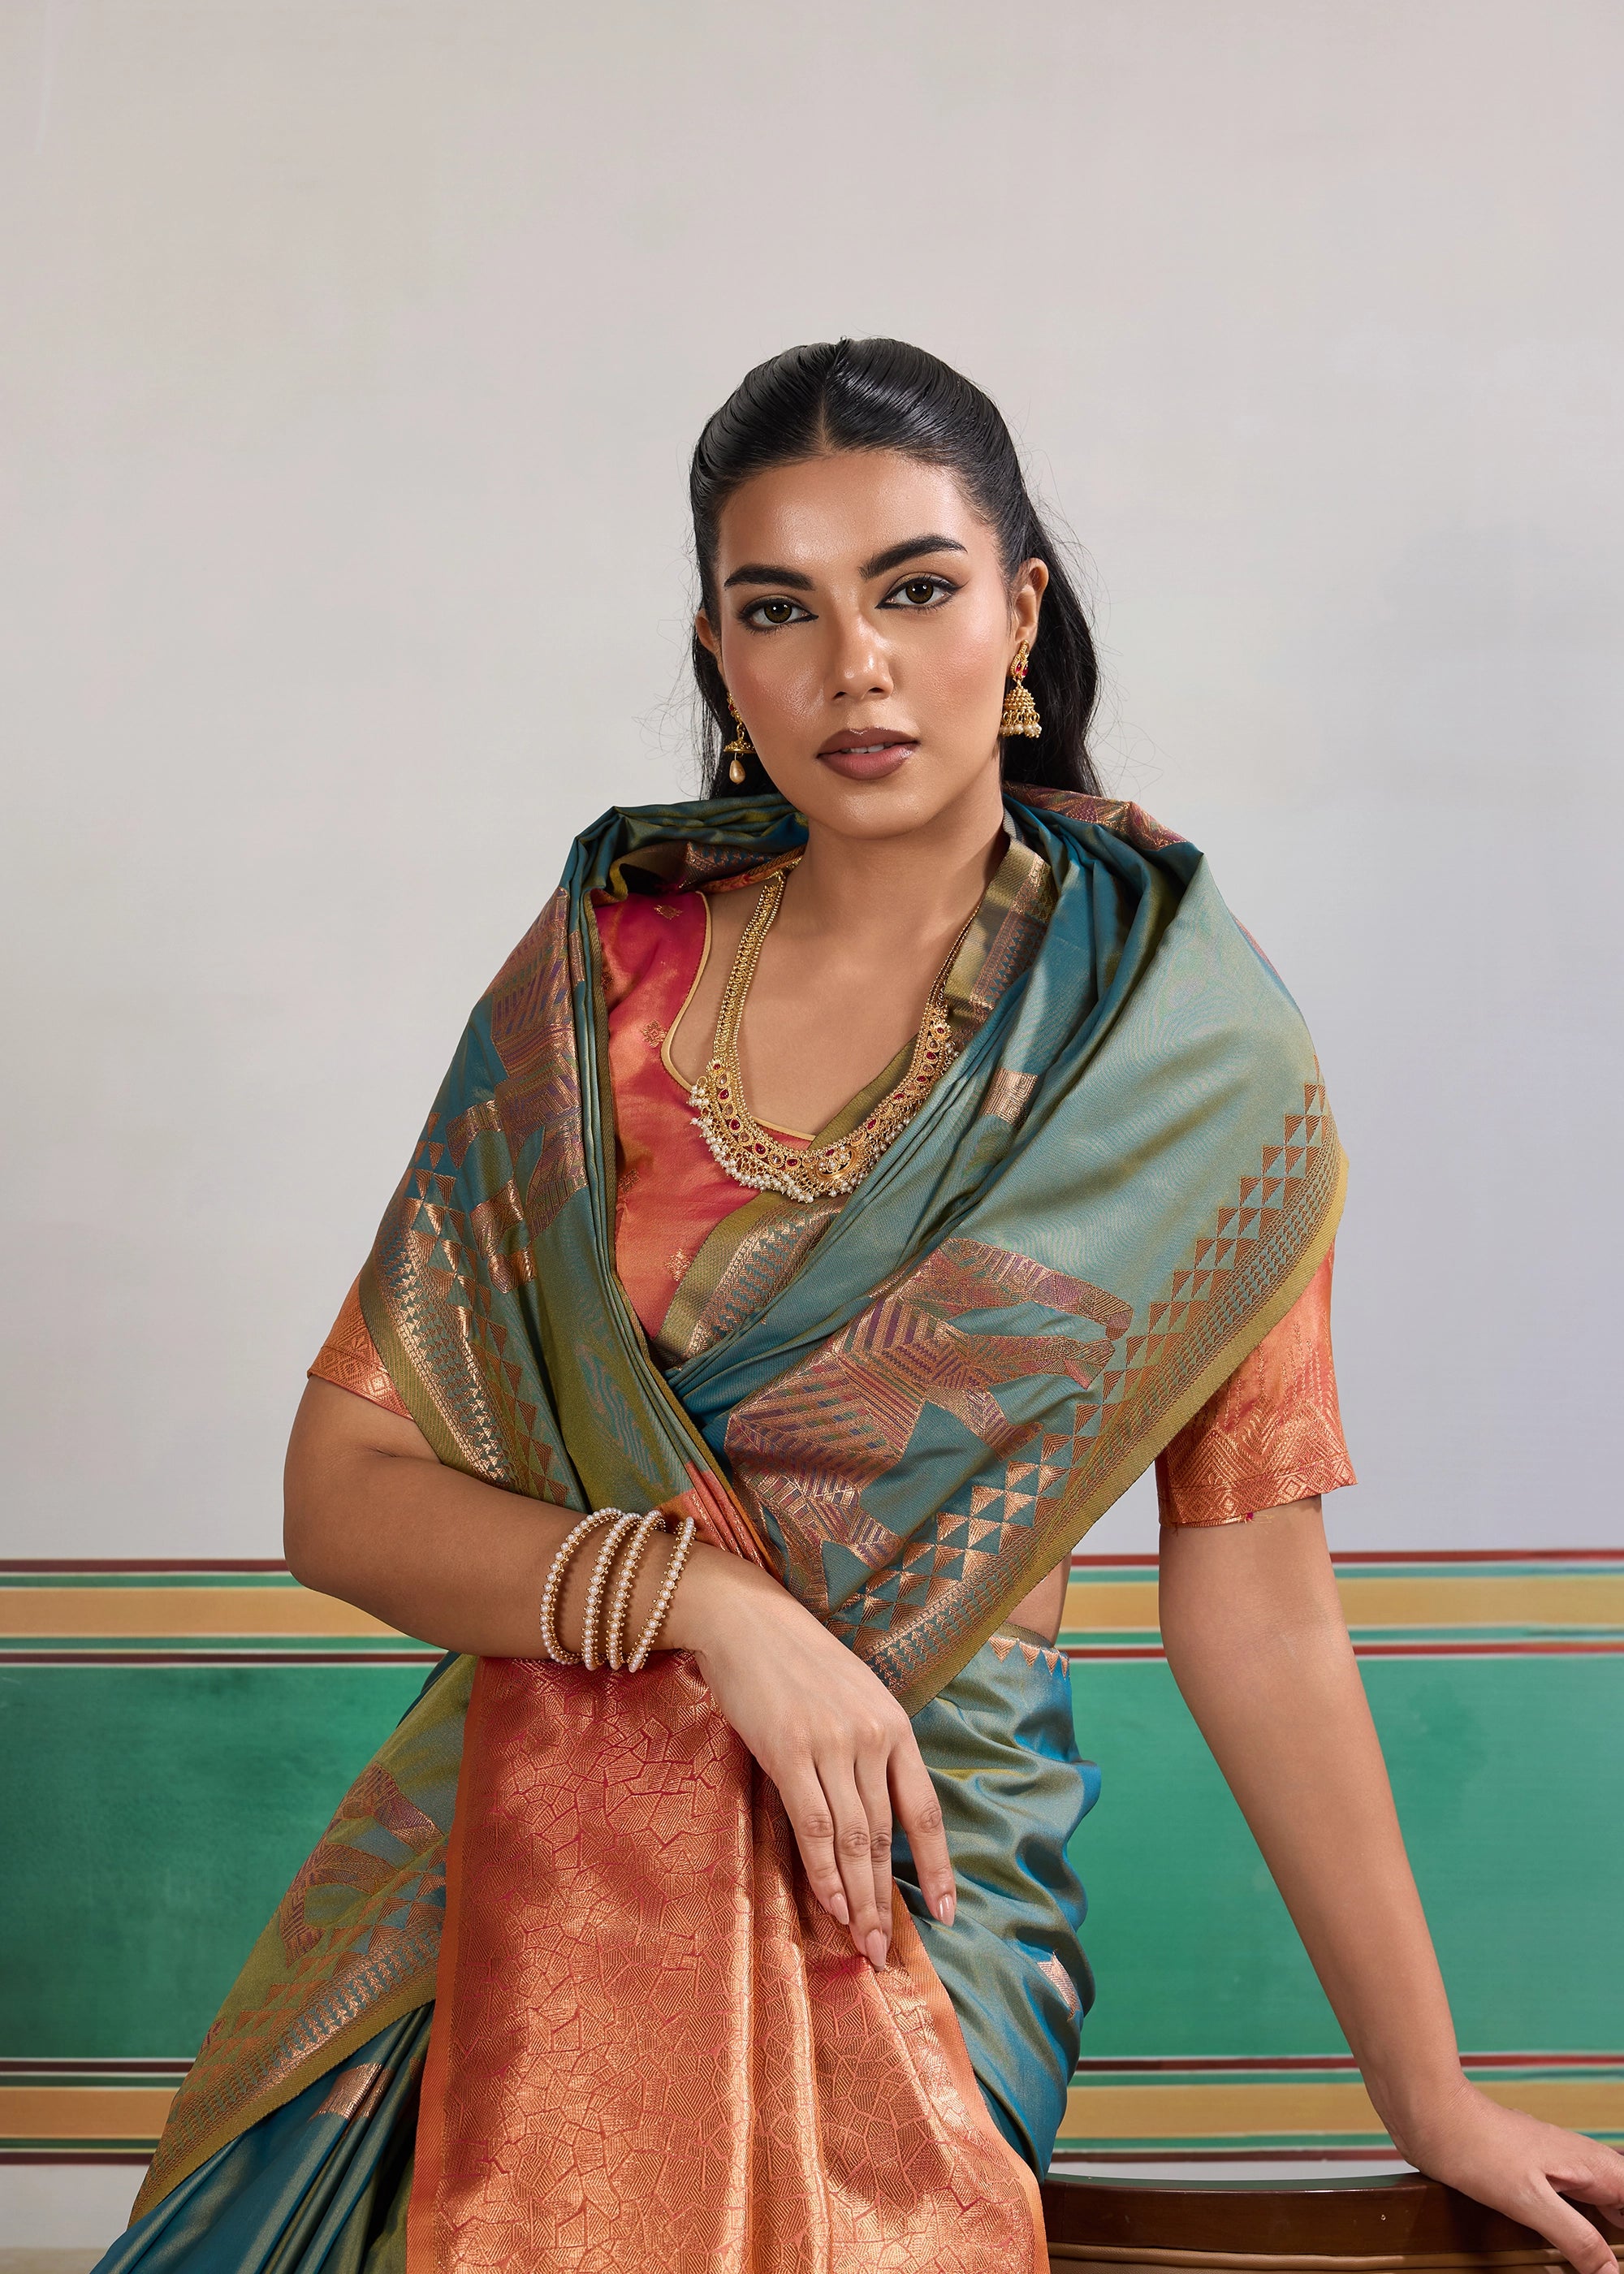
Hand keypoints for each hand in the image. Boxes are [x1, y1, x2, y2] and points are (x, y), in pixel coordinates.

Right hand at [672, 1543, 954, 1969]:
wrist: (749, 1621)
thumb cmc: (801, 1661)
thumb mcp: (857, 1697)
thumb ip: (873, 1749)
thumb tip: (878, 1819)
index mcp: (895, 1725)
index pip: (925, 1810)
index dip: (939, 1865)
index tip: (946, 1912)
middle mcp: (871, 1737)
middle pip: (885, 1834)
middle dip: (886, 1898)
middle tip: (886, 1950)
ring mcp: (831, 1744)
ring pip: (853, 1837)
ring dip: (857, 1897)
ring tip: (863, 1942)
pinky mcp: (788, 1751)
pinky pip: (813, 1823)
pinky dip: (823, 1869)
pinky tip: (830, 1902)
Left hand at [1395, 2081, 1623, 2273]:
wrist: (1430, 2114)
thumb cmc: (1475, 2145)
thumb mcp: (1531, 2201)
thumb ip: (1578, 2238)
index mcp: (1591, 2166)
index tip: (1621, 2260)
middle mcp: (1579, 2164)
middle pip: (1623, 2202)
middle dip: (1621, 2235)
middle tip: (1611, 2264)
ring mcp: (1555, 2168)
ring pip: (1598, 2204)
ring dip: (1603, 2234)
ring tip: (1596, 2264)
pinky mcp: (1530, 2174)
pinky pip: (1569, 2204)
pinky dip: (1577, 2228)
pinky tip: (1564, 2250)